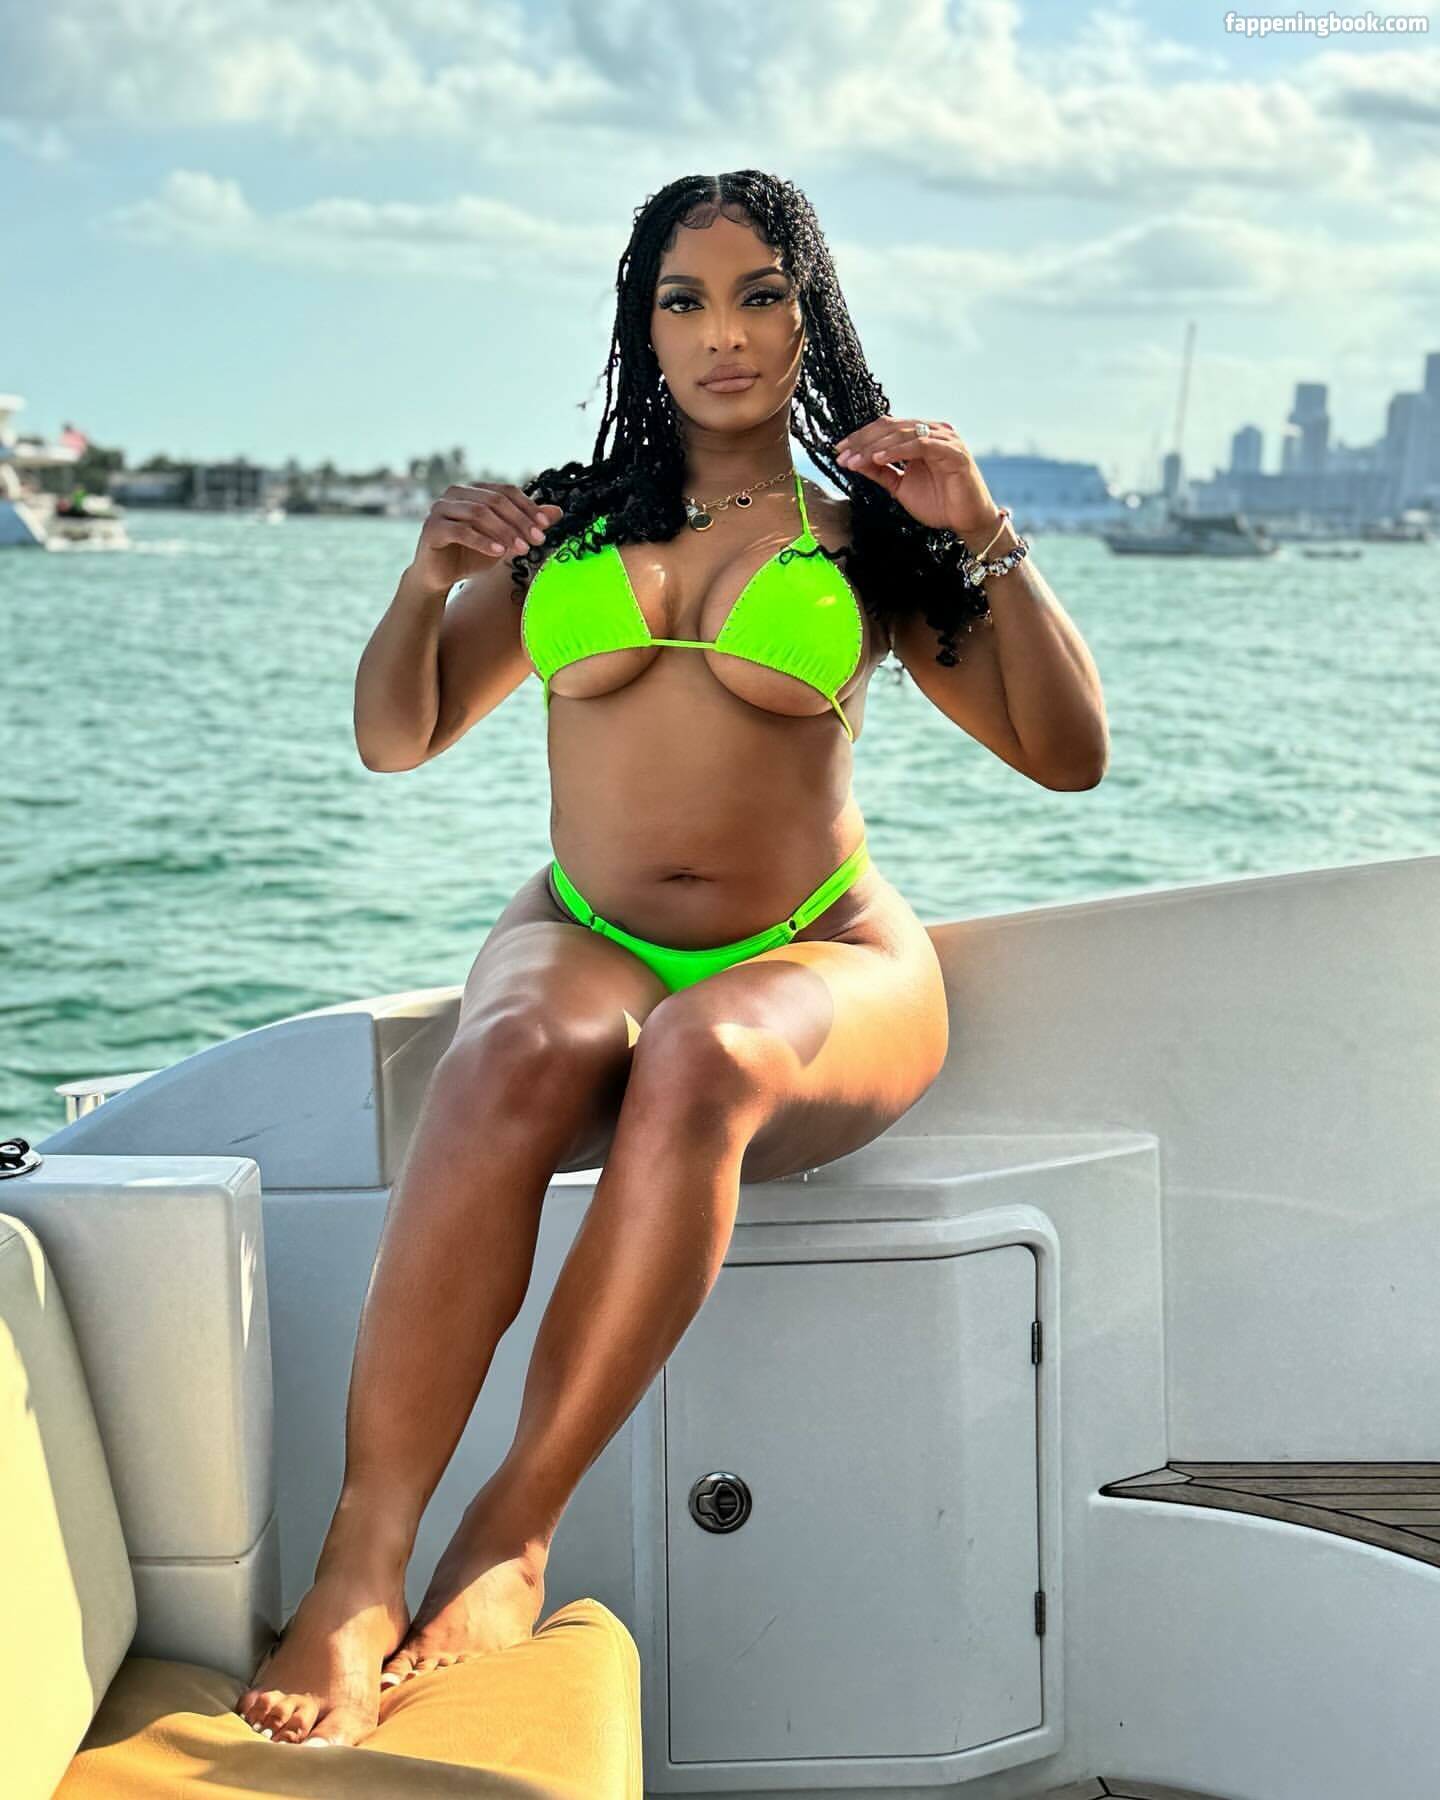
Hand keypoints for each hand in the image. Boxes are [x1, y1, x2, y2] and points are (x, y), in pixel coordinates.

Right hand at [410, 483, 563, 591]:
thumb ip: (526, 524)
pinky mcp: (433, 528)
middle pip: (495, 500)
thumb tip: (557, 512)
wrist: (439, 576)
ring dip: (504, 531)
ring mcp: (441, 508)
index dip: (528, 507)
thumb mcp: (504, 540)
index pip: (506, 492)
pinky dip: (482, 541)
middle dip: (520, 521)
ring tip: (521, 549)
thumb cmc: (471, 555)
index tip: (546, 527)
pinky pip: (461, 531)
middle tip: (537, 540)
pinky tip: (499, 552)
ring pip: (479, 513)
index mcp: (474, 490)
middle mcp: (456, 493)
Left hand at [832, 418, 1000, 539]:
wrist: (967, 522)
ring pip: (903, 433)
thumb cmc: (939, 504)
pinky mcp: (954, 452)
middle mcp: (934, 431)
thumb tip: (853, 460)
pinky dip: (897, 450)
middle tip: (842, 455)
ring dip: (874, 446)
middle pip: (891, 426)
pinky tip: (878, 458)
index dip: (860, 437)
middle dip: (862, 441)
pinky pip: (920, 445)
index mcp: (921, 436)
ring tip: (854, 460)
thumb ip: (880, 471)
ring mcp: (945, 439)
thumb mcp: (900, 486)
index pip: (886, 428)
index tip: (838, 451)